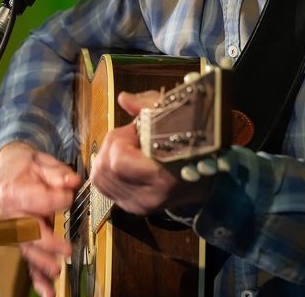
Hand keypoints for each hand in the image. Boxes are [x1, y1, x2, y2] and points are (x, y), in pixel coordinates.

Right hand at [0, 141, 80, 296]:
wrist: (9, 172)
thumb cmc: (25, 168)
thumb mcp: (41, 163)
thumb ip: (57, 174)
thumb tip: (71, 182)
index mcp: (14, 191)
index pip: (37, 199)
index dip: (56, 198)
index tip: (69, 196)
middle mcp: (12, 214)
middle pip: (27, 231)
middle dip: (47, 243)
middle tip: (65, 249)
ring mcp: (16, 230)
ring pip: (28, 250)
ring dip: (42, 264)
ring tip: (56, 272)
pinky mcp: (23, 242)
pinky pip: (29, 262)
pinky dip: (38, 279)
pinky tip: (47, 291)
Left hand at [89, 91, 212, 214]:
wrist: (205, 180)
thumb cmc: (191, 145)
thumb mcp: (175, 117)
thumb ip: (147, 106)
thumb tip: (123, 99)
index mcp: (162, 177)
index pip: (118, 161)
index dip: (122, 139)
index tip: (137, 131)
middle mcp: (147, 196)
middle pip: (104, 167)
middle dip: (112, 146)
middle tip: (131, 139)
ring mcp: (138, 204)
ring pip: (99, 176)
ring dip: (108, 157)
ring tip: (129, 150)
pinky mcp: (131, 207)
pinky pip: (102, 186)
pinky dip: (107, 170)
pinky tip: (124, 162)